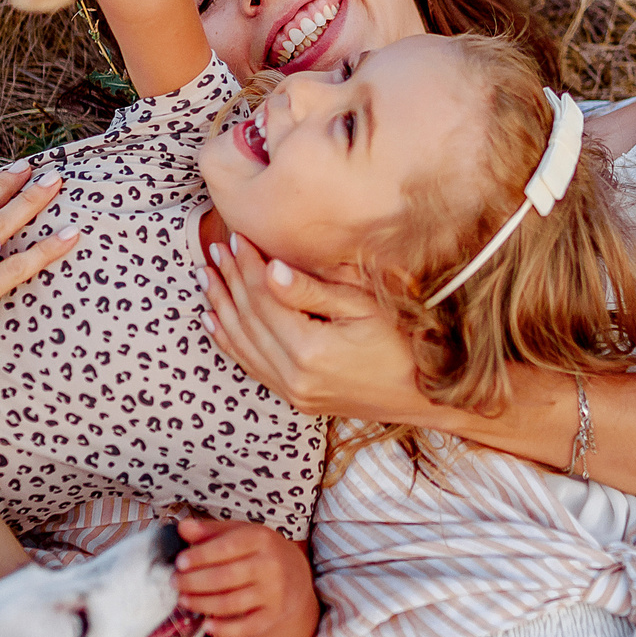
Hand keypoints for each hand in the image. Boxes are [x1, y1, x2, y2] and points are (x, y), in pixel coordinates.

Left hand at [171, 517, 314, 636]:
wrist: (295, 574)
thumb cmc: (258, 550)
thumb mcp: (239, 532)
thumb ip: (210, 530)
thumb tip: (182, 528)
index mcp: (261, 538)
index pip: (226, 548)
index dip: (200, 556)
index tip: (179, 562)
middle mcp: (270, 565)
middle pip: (225, 577)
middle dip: (194, 582)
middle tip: (174, 583)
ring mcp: (274, 592)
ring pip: (231, 603)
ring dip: (202, 604)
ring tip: (183, 600)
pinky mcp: (274, 615)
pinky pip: (246, 627)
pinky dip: (224, 629)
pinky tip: (206, 625)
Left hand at [202, 234, 433, 423]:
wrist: (428, 397)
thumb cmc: (404, 342)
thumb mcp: (364, 307)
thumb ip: (314, 291)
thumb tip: (271, 270)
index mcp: (310, 350)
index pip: (264, 298)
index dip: (248, 265)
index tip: (236, 236)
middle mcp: (294, 377)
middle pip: (248, 319)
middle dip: (230, 280)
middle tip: (214, 248)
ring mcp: (294, 393)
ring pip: (242, 345)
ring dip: (222, 308)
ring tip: (207, 277)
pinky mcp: (297, 400)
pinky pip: (252, 367)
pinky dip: (230, 342)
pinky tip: (215, 322)